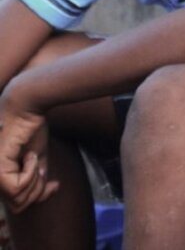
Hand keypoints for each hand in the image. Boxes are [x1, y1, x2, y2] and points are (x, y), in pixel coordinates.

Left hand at [0, 97, 57, 212]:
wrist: (26, 106)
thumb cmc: (30, 126)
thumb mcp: (37, 156)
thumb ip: (37, 174)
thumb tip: (47, 189)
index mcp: (1, 175)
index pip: (16, 202)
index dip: (38, 196)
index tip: (55, 184)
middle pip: (18, 204)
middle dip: (38, 192)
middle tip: (47, 174)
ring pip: (18, 198)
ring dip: (35, 181)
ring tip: (35, 159)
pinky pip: (17, 186)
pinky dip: (31, 173)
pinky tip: (30, 155)